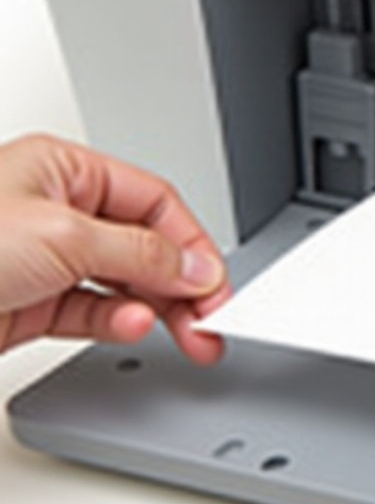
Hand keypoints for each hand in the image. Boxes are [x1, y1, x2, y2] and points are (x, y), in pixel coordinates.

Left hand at [0, 134, 229, 362]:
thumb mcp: (63, 234)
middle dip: (183, 284)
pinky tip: (130, 328)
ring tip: (181, 333)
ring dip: (157, 309)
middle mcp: (58, 211)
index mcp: (66, 170)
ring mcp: (45, 260)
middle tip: (210, 320)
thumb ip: (142, 251)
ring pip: (125, 284)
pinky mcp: (32, 304)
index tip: (214, 283)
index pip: (155, 202)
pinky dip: (117, 323)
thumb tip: (193, 266)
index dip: (191, 242)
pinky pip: (94, 312)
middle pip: (146, 245)